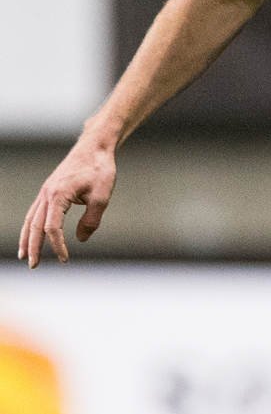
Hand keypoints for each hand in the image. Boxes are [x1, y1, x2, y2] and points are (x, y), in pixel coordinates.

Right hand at [18, 140, 117, 266]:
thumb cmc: (100, 170)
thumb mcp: (102, 197)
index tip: (65, 259)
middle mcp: (47, 194)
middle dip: (33, 247)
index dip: (57, 245)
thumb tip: (81, 240)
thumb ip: (91, 220)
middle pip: (34, 226)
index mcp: (58, 196)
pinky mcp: (49, 191)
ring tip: (25, 256)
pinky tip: (32, 236)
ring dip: (27, 238)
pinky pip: (35, 212)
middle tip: (33, 266)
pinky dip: (31, 226)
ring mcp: (45, 192)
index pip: (52, 227)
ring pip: (30, 219)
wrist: (95, 147)